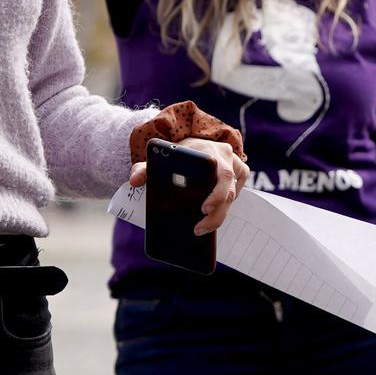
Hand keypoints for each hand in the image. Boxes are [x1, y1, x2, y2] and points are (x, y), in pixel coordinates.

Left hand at [127, 137, 250, 235]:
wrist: (193, 146)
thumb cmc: (176, 155)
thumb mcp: (158, 159)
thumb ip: (143, 168)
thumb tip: (135, 182)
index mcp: (206, 150)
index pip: (218, 171)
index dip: (216, 193)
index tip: (204, 209)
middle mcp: (224, 155)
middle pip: (228, 186)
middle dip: (217, 210)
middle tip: (200, 227)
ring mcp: (235, 163)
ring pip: (234, 193)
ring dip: (220, 213)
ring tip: (202, 229)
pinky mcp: (241, 172)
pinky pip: (239, 192)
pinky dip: (227, 205)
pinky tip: (213, 214)